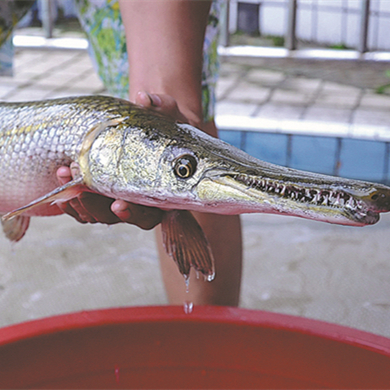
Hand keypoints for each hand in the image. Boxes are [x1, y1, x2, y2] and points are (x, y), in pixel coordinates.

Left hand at [55, 91, 184, 228]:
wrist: (157, 133)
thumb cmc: (168, 127)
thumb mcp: (170, 116)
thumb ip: (163, 107)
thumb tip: (144, 98)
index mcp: (161, 194)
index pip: (149, 214)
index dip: (133, 213)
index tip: (118, 204)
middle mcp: (140, 202)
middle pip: (116, 217)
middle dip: (95, 204)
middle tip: (80, 185)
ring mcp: (121, 200)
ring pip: (97, 213)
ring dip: (78, 198)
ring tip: (64, 171)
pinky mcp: (105, 195)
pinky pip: (86, 207)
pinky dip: (71, 198)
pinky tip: (61, 178)